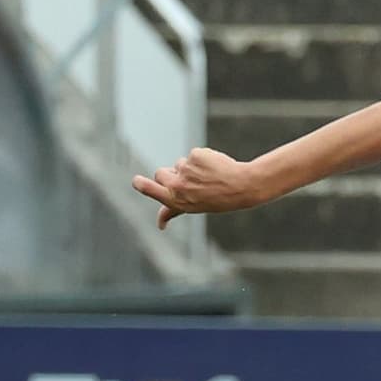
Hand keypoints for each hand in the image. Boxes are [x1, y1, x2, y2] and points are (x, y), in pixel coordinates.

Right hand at [131, 148, 265, 228]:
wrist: (243, 187)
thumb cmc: (217, 200)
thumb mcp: (193, 207)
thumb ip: (173, 210)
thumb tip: (160, 225)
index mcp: (175, 199)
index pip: (150, 190)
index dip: (142, 184)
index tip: (136, 181)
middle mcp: (178, 185)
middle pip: (161, 173)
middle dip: (171, 174)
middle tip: (192, 183)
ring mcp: (186, 169)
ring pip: (180, 163)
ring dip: (191, 168)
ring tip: (210, 178)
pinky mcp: (196, 155)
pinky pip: (194, 154)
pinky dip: (203, 159)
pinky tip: (215, 168)